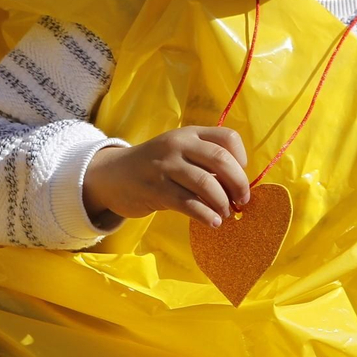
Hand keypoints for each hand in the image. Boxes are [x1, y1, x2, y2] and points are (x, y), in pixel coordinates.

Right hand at [83, 126, 249, 228]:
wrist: (113, 175)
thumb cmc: (156, 165)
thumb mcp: (178, 151)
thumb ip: (204, 160)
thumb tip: (238, 185)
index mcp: (190, 133)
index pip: (227, 137)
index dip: (241, 157)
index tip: (241, 174)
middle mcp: (179, 145)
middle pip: (221, 160)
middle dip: (238, 184)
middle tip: (242, 201)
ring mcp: (166, 167)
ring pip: (206, 184)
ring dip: (223, 203)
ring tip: (226, 214)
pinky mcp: (156, 190)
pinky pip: (189, 204)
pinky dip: (206, 215)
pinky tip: (213, 222)